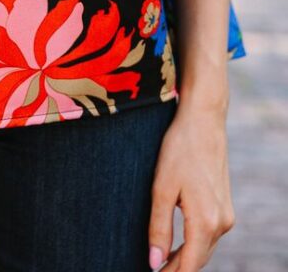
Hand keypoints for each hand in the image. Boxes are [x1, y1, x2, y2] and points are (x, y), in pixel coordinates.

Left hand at [148, 99, 234, 270]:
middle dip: (177, 269)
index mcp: (206, 221)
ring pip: (205, 248)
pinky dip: (194, 243)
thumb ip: (159, 228)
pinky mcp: (225, 205)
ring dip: (185, 258)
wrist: (203, 120)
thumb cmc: (179, 149)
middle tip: (152, 269)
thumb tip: (155, 263)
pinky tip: (177, 243)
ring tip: (161, 261)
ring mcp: (226, 214)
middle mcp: (221, 222)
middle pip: (198, 260)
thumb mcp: (162, 188)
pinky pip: (209, 234)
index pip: (189, 265)